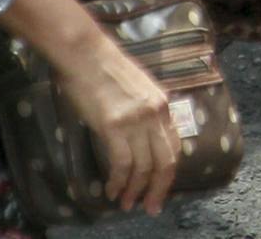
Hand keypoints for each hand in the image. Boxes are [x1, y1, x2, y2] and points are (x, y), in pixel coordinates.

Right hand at [60, 36, 178, 213]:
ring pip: (143, 167)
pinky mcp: (114, 126)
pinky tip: (112, 190)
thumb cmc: (106, 68)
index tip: (159, 188)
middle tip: (150, 207)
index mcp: (163, 104)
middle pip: (165, 162)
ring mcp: (136, 120)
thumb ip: (146, 111)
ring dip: (135, 190)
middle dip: (158, 189)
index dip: (167, 172)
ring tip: (126, 203)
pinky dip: (119, 181)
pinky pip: (122, 164)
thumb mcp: (138, 88)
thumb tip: (143, 138)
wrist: (86, 53)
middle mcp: (155, 113)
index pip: (174, 146)